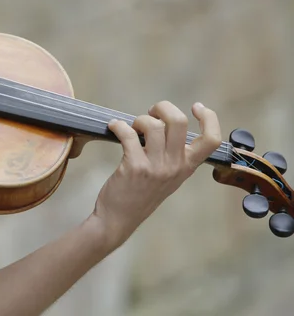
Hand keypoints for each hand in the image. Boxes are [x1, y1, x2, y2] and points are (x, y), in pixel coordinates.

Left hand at [91, 101, 221, 248]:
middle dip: (163, 108)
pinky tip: (113, 126)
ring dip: (139, 120)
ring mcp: (156, 167)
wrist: (118, 219)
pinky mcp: (134, 167)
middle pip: (179, 121)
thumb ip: (173, 156)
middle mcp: (175, 166)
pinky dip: (118, 125)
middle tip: (151, 114)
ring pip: (153, 125)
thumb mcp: (167, 177)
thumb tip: (163, 124)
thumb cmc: (140, 194)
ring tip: (131, 127)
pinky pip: (128, 134)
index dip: (210, 118)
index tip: (196, 107)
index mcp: (188, 167)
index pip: (213, 140)